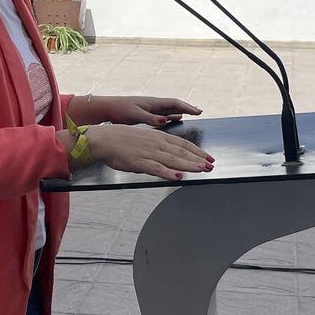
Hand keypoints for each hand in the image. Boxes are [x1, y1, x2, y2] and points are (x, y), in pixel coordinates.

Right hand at [86, 123, 212, 181]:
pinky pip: (156, 169)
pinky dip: (168, 173)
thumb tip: (169, 154)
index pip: (183, 144)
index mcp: (159, 137)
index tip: (208, 157)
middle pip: (182, 152)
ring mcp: (149, 153)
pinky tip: (178, 177)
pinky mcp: (139, 162)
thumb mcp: (144, 138)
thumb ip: (157, 145)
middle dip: (198, 159)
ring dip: (189, 165)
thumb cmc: (121, 138)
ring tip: (202, 170)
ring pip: (173, 160)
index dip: (197, 151)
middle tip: (211, 166)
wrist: (103, 139)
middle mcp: (157, 143)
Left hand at [93, 95, 201, 126]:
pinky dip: (170, 116)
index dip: (187, 107)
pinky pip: (162, 114)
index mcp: (152, 103)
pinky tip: (174, 119)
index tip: (198, 112)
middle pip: (174, 105)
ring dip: (180, 111)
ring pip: (169, 109)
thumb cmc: (119, 110)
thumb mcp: (135, 115)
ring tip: (191, 114)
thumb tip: (165, 120)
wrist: (106, 109)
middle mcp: (153, 104)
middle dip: (187, 108)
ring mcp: (149, 108)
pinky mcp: (144, 113)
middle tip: (199, 112)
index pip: (174, 103)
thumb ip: (150, 118)